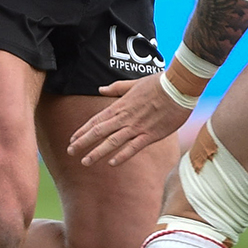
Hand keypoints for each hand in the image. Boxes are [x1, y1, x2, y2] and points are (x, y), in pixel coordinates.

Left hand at [69, 73, 192, 166]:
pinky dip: (122, 156)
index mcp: (120, 105)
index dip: (83, 130)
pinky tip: (112, 164)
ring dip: (97, 152)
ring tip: (84, 162)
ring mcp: (137, 127)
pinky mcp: (150, 135)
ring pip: (112, 142)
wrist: (177, 87)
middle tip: (69, 152)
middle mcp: (125, 117)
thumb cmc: (158, 83)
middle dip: (83, 142)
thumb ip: (117, 88)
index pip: (96, 120)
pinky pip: (133, 148)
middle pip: (99, 131)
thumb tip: (101, 89)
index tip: (72, 139)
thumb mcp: (134, 83)